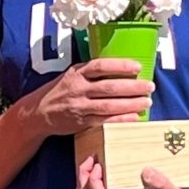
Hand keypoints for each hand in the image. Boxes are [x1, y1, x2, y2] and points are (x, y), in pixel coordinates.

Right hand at [31, 58, 154, 136]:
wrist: (39, 112)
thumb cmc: (60, 91)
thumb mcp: (71, 75)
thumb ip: (91, 72)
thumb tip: (121, 68)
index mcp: (76, 73)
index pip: (100, 66)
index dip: (120, 66)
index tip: (137, 67)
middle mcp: (78, 89)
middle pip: (109, 87)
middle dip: (133, 87)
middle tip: (150, 86)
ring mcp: (80, 106)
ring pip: (109, 105)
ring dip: (131, 104)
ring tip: (147, 102)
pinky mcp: (82, 122)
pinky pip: (104, 121)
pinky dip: (120, 119)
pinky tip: (134, 117)